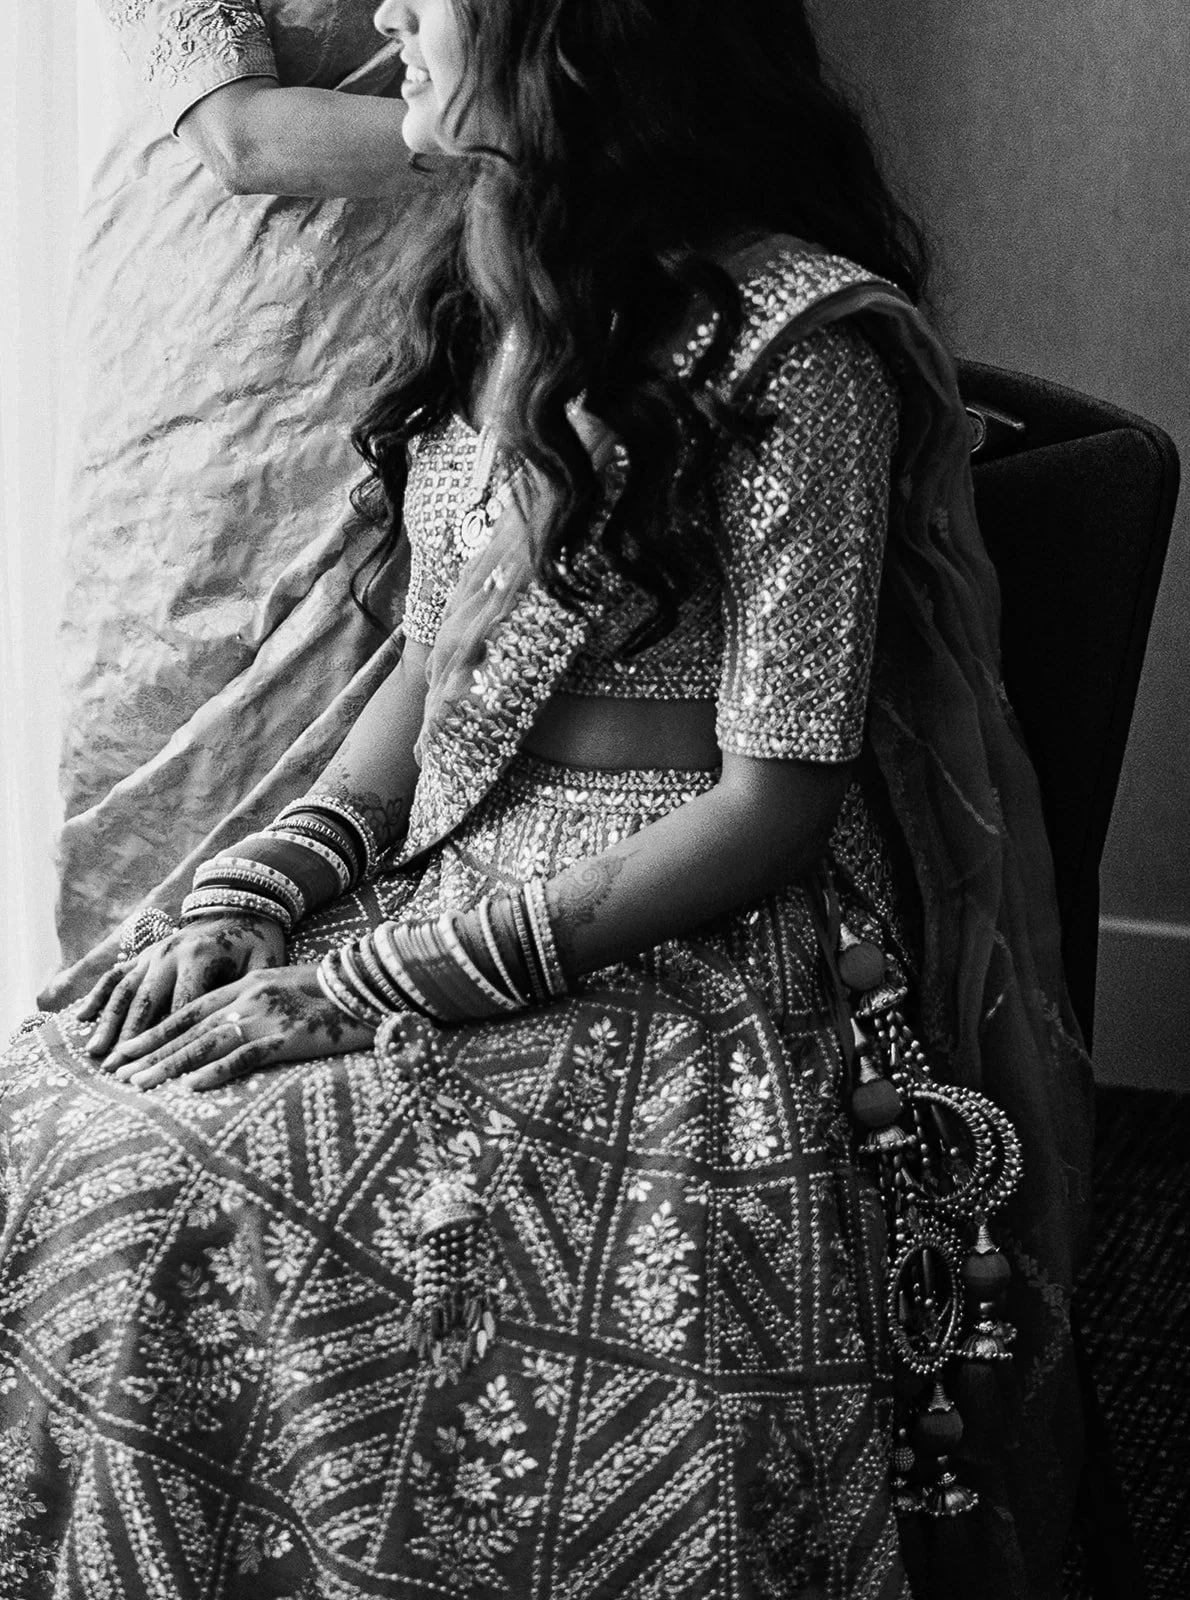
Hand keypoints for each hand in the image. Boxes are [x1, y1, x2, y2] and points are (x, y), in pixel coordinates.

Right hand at [81, 916, 286, 1060]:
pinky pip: (116, 974)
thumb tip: (243, 1030)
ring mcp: (152, 952)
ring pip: (125, 991)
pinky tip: (82, 1018)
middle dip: (130, 1038)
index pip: (182, 1008)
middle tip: (116, 1070)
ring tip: (95, 1052)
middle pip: (146, 1003)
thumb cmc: (258, 943)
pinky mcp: (144, 953)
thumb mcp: (264, 963)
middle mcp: (169, 953)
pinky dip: (98, 995)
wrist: (241, 904)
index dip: (171, 1040)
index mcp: (199, 957)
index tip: (161, 1068)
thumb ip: (251, 992)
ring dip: (108, 1022)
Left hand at [100, 965, 374, 1090]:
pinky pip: (246, 1057)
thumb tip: (227, 1035)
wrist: (375, 987)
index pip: (189, 1011)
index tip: (126, 1051)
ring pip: (207, 1043)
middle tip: (116, 1072)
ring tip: (139, 1084)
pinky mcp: (290, 1036)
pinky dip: (217, 1072)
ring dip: (169, 1065)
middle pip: (189, 1028)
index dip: (155, 1032)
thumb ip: (257, 1006)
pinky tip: (192, 1087)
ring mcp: (268, 1016)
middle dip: (149, 1051)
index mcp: (248, 984)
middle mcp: (250, 996)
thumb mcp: (288, 990)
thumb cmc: (336, 994)